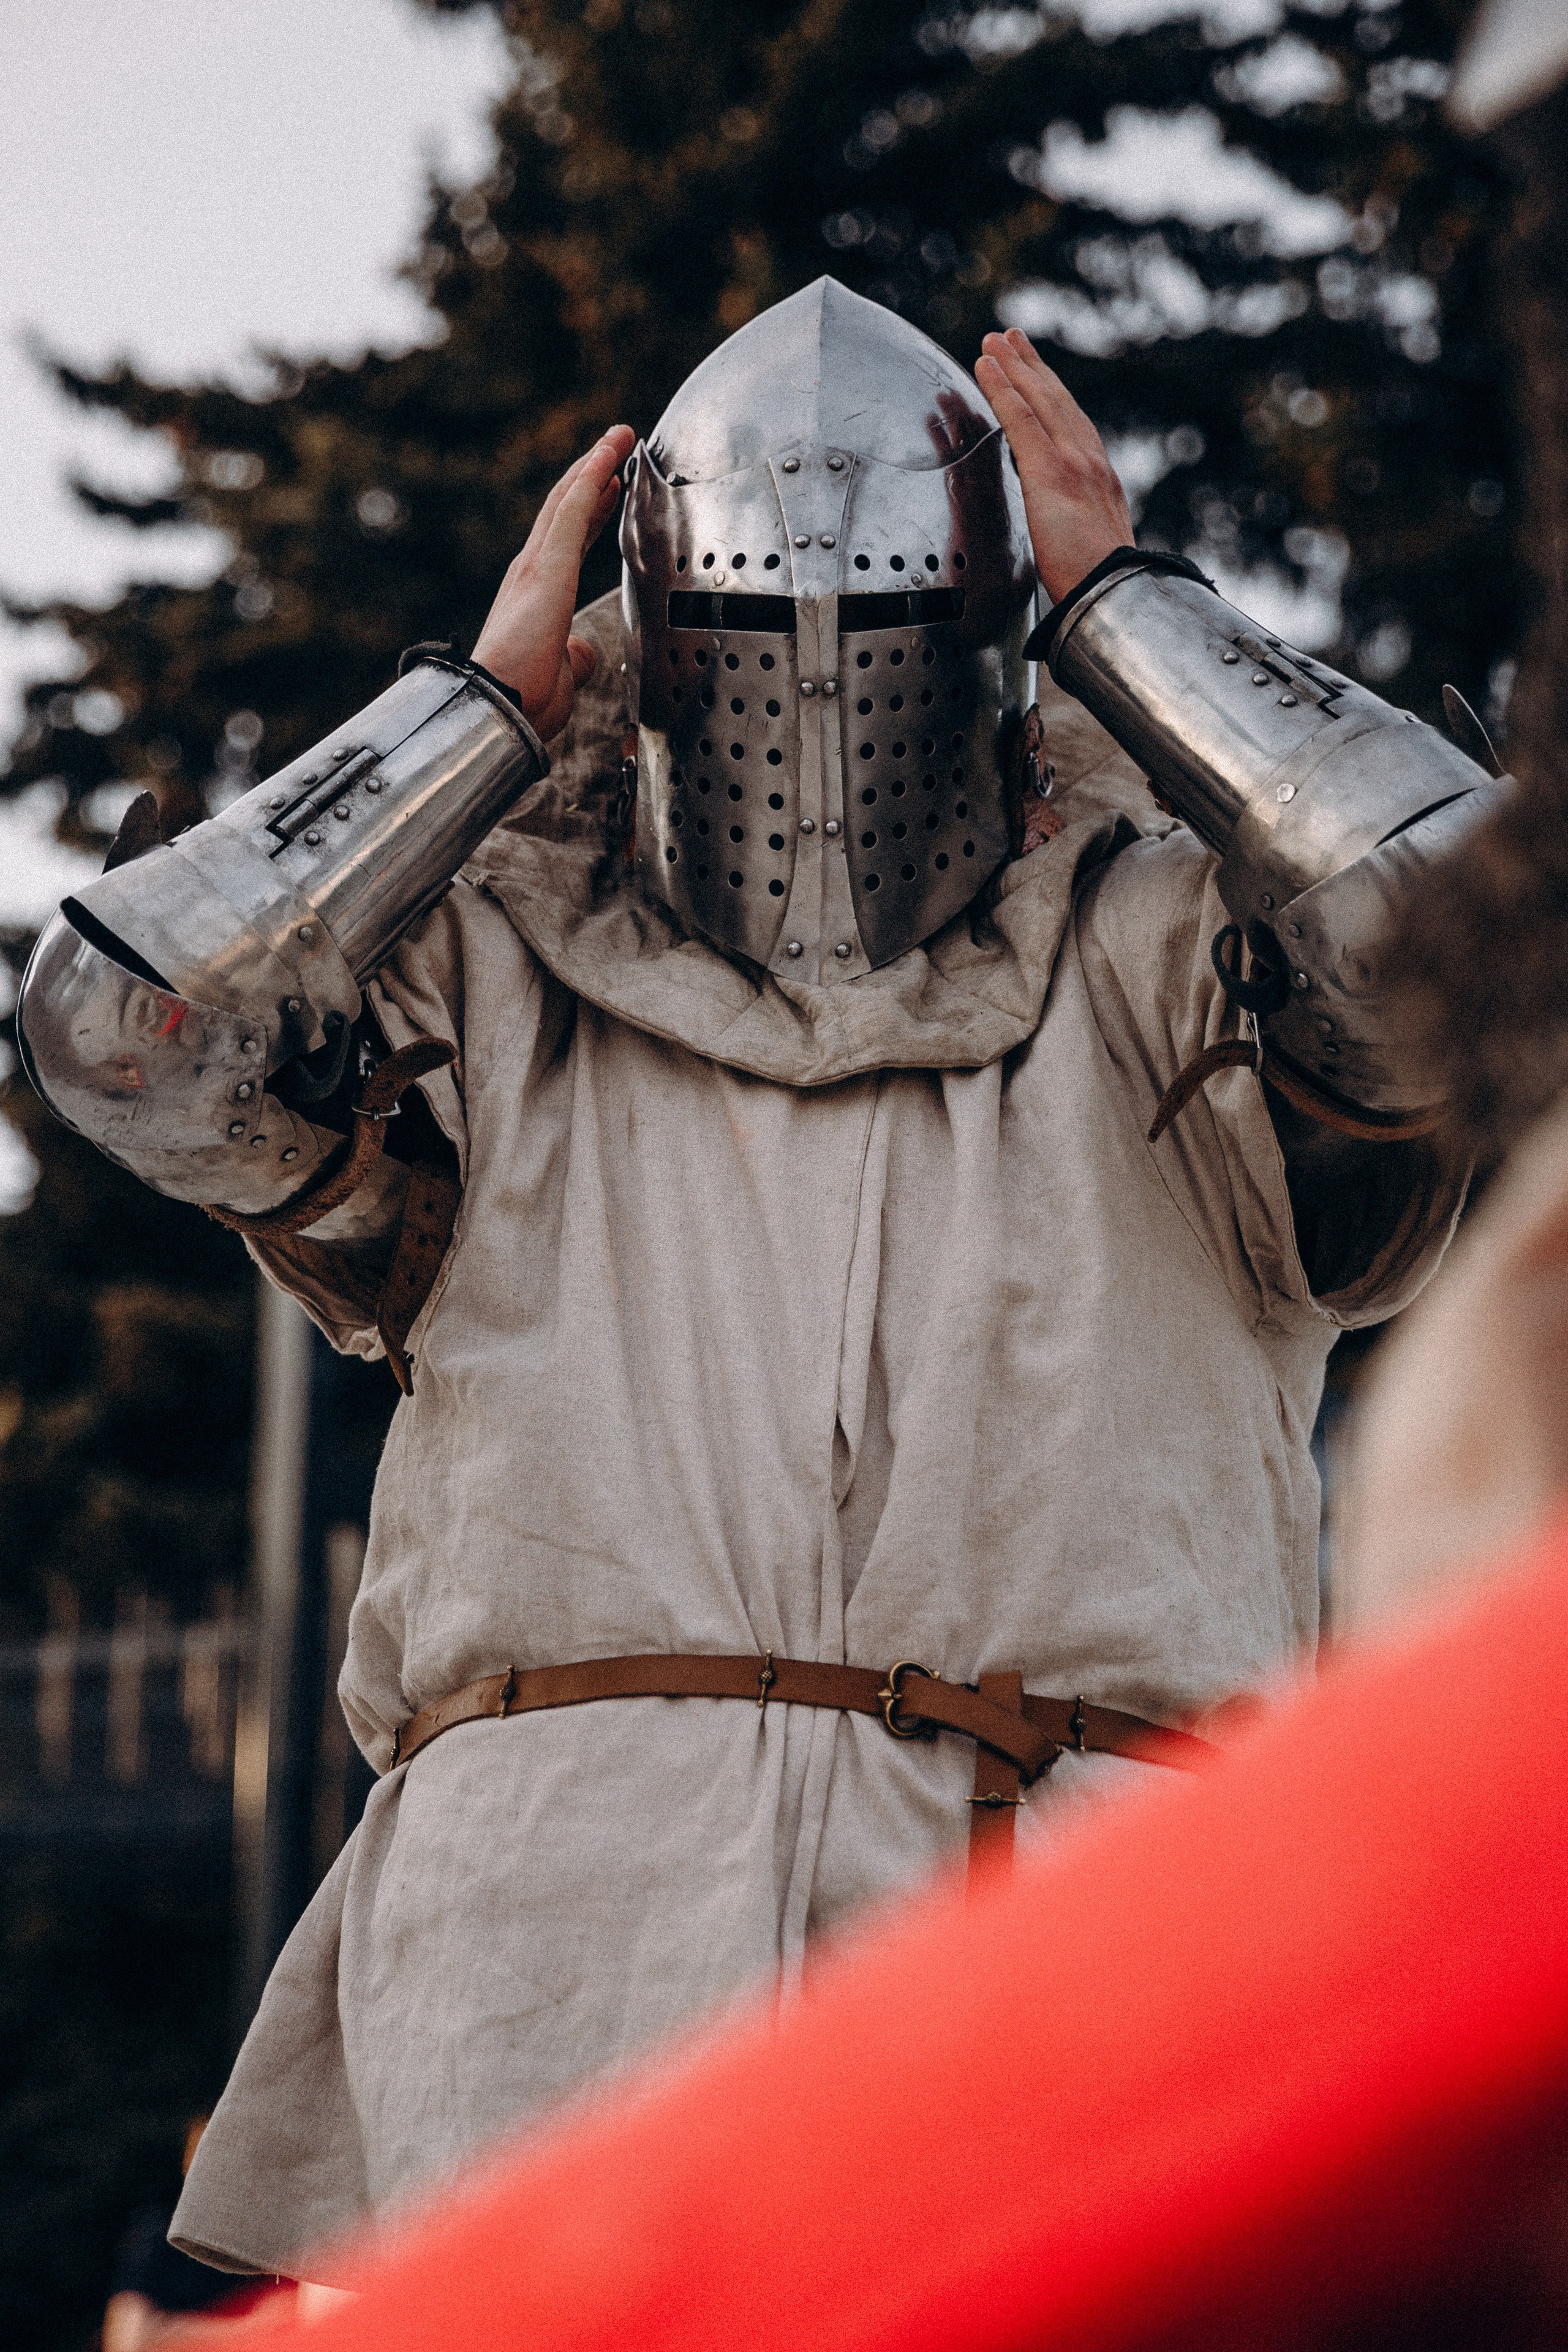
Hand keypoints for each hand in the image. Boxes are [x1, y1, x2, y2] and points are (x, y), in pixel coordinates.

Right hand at [472, 425, 635, 739]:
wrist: (497, 708)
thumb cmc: (523, 701)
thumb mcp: (561, 675)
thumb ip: (574, 656)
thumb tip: (583, 652)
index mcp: (537, 596)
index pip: (569, 542)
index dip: (591, 513)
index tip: (611, 489)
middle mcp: (531, 572)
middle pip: (566, 511)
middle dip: (592, 477)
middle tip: (616, 448)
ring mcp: (535, 567)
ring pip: (568, 501)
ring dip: (595, 465)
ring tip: (619, 437)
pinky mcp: (545, 567)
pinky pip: (571, 511)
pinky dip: (591, 478)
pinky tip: (608, 455)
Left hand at [975, 331, 1132, 604]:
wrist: (1115, 595)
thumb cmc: (1103, 586)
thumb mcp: (1095, 546)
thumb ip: (1082, 526)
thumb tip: (1073, 532)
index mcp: (1100, 480)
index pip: (1073, 426)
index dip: (1053, 396)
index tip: (1039, 374)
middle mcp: (1090, 461)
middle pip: (1057, 401)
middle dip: (1033, 366)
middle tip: (1011, 337)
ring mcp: (1073, 462)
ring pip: (1038, 400)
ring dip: (1014, 366)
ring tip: (993, 341)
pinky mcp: (1051, 471)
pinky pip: (1019, 419)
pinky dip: (1002, 388)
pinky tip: (984, 366)